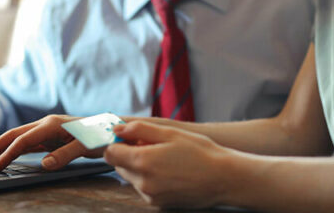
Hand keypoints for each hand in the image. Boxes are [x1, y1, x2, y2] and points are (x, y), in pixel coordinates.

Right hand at [0, 114, 98, 171]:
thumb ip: (65, 155)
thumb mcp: (86, 146)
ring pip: (19, 138)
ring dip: (1, 147)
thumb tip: (44, 165)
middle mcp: (46, 124)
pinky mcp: (51, 136)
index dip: (8, 154)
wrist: (112, 128)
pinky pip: (28, 143)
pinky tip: (7, 156)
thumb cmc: (101, 135)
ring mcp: (47, 130)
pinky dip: (14, 149)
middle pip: (14, 134)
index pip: (23, 140)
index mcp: (52, 124)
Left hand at [104, 121, 233, 208]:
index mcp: (143, 162)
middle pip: (119, 166)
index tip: (130, 137)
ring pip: (131, 178)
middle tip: (152, 146)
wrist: (223, 179)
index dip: (118, 143)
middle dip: (129, 154)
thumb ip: (139, 129)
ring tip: (165, 159)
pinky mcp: (158, 204)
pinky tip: (169, 172)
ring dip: (140, 167)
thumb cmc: (200, 152)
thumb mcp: (170, 133)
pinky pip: (143, 188)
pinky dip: (150, 179)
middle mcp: (142, 182)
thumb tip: (117, 129)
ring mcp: (150, 196)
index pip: (110, 153)